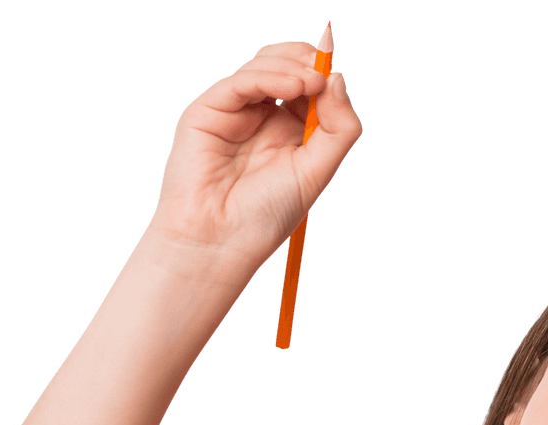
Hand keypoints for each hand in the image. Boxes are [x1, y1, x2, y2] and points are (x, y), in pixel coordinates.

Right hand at [146, 41, 361, 271]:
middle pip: (285, 66)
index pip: (310, 89)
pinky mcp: (208, 111)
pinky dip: (267, 77)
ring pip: (262, 66)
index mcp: (290, 133)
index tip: (337, 74)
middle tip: (323, 69)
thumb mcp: (316, 172)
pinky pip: (239, 82)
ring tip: (311, 83)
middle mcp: (263, 119)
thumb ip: (338, 129)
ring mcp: (235, 112)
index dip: (324, 75)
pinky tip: (292, 87)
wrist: (220, 240)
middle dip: (307, 61)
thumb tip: (339, 79)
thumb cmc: (265, 215)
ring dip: (291, 67)